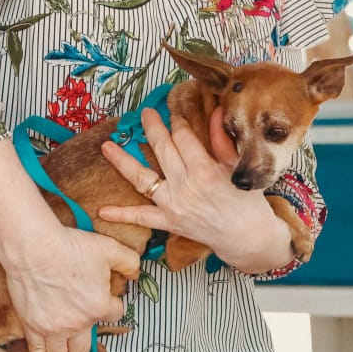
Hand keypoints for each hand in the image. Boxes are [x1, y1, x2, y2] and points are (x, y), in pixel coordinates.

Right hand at [0, 224, 138, 351]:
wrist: (34, 249)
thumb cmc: (70, 247)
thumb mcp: (108, 248)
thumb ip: (129, 261)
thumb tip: (136, 272)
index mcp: (100, 307)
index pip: (115, 315)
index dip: (112, 306)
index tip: (104, 299)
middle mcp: (78, 324)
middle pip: (86, 347)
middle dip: (85, 350)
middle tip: (82, 351)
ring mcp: (54, 328)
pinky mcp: (33, 327)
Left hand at [96, 108, 289, 270]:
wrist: (249, 239)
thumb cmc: (247, 203)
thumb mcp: (239, 169)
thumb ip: (222, 140)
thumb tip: (216, 111)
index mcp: (205, 170)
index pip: (183, 138)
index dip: (178, 123)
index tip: (175, 115)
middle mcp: (185, 186)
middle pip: (161, 149)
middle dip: (151, 128)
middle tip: (144, 113)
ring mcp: (174, 205)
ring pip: (142, 179)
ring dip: (122, 162)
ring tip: (106, 146)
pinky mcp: (169, 222)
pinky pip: (141, 217)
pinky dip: (121, 215)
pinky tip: (102, 211)